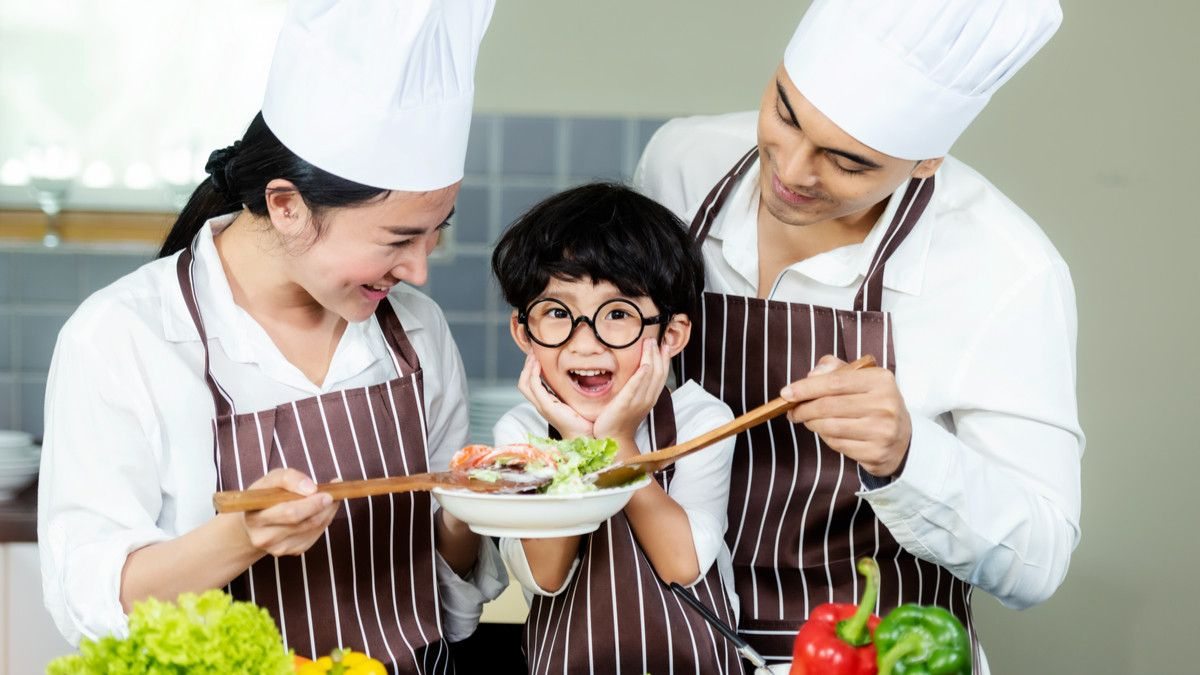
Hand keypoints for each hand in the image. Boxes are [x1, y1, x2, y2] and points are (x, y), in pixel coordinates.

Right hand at [241, 468, 338, 556]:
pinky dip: (324, 521)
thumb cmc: (265, 497)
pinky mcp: (292, 551)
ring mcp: (279, 548)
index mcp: (255, 518)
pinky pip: (315, 535)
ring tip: (329, 499)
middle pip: (304, 522)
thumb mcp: (271, 480)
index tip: (327, 492)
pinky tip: (321, 511)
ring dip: (327, 512)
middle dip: (323, 507)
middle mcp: (264, 538)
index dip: (312, 502)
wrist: (256, 523)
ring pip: (313, 528)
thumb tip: (311, 489)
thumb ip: (289, 478)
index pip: (289, 513)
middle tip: (332, 495)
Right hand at [517, 354, 593, 438]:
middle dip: (526, 366)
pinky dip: (534, 374)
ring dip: (528, 367)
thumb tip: (574, 377)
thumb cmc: (581, 420)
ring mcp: (541, 405)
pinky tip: (538, 365)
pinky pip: (534, 386)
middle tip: (533, 352)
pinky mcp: (546, 406)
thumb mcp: (571, 401)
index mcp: (544, 403)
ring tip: (534, 356)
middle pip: (523, 383)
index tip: (536, 357)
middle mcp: (540, 404)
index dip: (530, 370)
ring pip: (524, 384)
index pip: (529, 384)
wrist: (583, 435)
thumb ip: (567, 391)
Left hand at [592, 338, 670, 446]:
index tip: (664, 345)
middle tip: (655, 339)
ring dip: (651, 358)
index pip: (661, 375)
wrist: (614, 440)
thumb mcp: (633, 402)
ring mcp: (638, 401)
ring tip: (650, 343)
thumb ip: (637, 388)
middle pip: (658, 373)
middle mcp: (647, 398)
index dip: (664, 359)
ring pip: (649, 376)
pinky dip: (641, 376)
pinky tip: (644, 365)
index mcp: (650, 398)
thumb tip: (638, 373)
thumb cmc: (620, 421)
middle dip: (658, 354)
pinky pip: (635, 388)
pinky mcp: (625, 404)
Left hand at [780, 355, 912, 476]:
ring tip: (808, 420)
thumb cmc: (874, 403)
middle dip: (803, 409)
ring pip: (830, 427)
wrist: (903, 437)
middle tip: (793, 410)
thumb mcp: (861, 379)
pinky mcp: (876, 453)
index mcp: (881, 380)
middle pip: (828, 406)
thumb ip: (835, 370)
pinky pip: (837, 445)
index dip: (806, 388)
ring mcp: (882, 431)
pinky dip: (826, 438)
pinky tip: (828, 432)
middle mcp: (885, 405)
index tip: (786, 393)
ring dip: (812, 424)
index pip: (835, 382)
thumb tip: (811, 374)